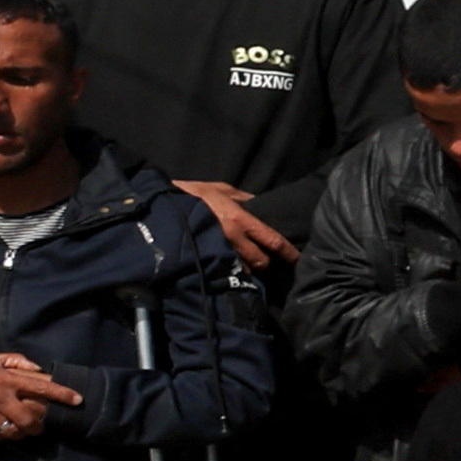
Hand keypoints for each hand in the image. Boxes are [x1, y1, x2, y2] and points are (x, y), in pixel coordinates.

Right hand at [0, 351, 79, 443]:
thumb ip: (15, 361)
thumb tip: (36, 368)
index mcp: (6, 379)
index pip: (41, 388)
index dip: (62, 394)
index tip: (77, 400)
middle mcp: (0, 398)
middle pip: (30, 419)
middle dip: (40, 425)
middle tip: (42, 424)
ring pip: (15, 431)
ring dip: (24, 432)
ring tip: (25, 429)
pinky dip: (6, 436)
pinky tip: (7, 431)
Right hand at [176, 178, 294, 272]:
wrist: (162, 205)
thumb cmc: (193, 194)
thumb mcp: (221, 189)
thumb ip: (244, 198)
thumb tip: (260, 204)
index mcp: (240, 220)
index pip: (273, 241)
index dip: (289, 252)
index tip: (298, 259)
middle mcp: (233, 239)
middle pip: (261, 262)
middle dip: (268, 264)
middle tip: (271, 261)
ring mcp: (219, 252)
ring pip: (245, 270)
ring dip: (251, 269)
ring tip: (252, 266)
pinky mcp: (206, 259)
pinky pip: (226, 270)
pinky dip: (233, 271)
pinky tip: (234, 268)